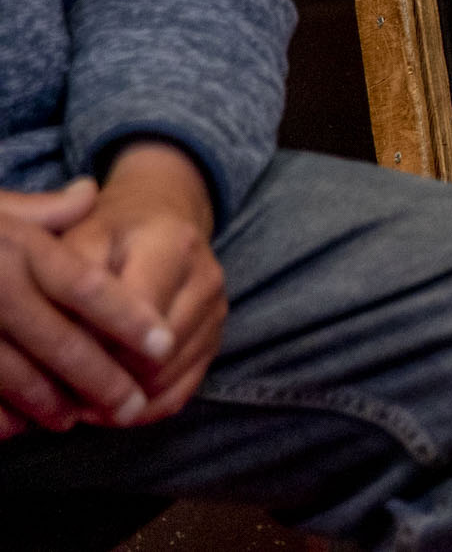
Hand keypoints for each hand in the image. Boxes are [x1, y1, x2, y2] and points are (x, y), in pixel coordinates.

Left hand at [57, 143, 224, 429]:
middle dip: (104, 378)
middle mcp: (207, 279)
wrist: (162, 223)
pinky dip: (140, 410)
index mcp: (174, 245)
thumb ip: (73, 280)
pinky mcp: (215, 340)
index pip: (138, 313)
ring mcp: (217, 312)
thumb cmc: (110, 234)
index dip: (93, 344)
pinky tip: (106, 409)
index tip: (52, 362)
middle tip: (58, 394)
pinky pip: (180, 394)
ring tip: (75, 403)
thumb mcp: (83, 238)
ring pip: (164, 381)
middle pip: (153, 355)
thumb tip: (63, 341)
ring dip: (119, 399)